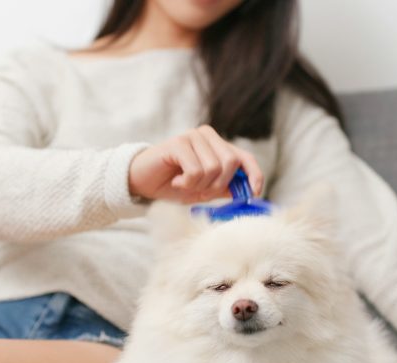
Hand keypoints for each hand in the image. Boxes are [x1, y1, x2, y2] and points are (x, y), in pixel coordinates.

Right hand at [128, 125, 263, 203]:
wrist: (142, 182)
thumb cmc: (172, 185)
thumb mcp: (203, 190)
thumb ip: (224, 188)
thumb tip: (247, 191)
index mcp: (217, 146)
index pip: (245, 157)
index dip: (254, 174)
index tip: (254, 193)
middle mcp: (208, 136)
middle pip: (231, 163)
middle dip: (218, 185)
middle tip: (201, 192)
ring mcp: (193, 137)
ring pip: (213, 168)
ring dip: (199, 185)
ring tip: (184, 184)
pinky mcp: (179, 142)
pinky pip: (196, 169)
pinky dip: (188, 182)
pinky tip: (176, 181)